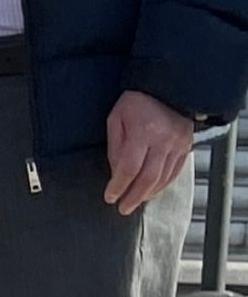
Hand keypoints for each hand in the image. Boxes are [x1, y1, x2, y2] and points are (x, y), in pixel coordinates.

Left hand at [105, 89, 195, 211]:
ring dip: (148, 194)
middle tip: (122, 208)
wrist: (166, 87)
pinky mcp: (186, 146)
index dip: (118, 186)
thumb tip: (116, 174)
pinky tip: (151, 191)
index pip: (129, 168)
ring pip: (163, 178)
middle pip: (148, 178)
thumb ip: (115, 148)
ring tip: (135, 202)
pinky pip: (174, 172)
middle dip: (133, 197)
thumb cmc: (135, 102)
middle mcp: (163, 141)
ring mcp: (178, 145)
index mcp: (143, 133)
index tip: (109, 197)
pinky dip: (162, 185)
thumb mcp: (116, 120)